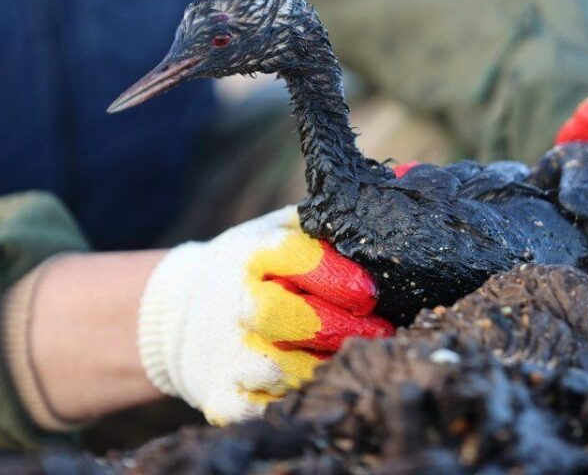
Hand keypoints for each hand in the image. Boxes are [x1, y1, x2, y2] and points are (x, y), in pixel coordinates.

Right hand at [137, 206, 393, 423]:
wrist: (179, 315)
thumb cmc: (253, 270)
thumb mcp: (278, 232)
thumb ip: (332, 218)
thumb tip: (409, 176)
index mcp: (251, 254)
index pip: (295, 257)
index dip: (337, 275)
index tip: (370, 291)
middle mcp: (235, 302)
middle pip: (287, 317)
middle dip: (340, 326)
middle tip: (380, 332)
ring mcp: (226, 352)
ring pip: (283, 369)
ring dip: (326, 367)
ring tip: (355, 361)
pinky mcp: (222, 398)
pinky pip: (266, 410)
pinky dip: (296, 404)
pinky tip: (320, 390)